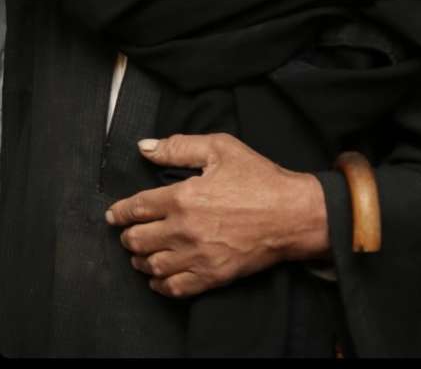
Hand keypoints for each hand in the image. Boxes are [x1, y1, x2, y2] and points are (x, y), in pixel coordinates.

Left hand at [105, 132, 329, 297]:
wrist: (293, 214)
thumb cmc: (259, 178)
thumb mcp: (220, 148)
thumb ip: (178, 147)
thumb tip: (144, 147)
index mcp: (183, 197)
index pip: (137, 208)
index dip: (120, 212)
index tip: (113, 215)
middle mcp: (184, 230)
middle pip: (138, 240)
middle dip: (128, 236)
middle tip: (128, 233)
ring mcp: (197, 256)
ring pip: (152, 265)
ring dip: (140, 260)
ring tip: (139, 255)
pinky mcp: (212, 276)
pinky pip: (174, 288)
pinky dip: (159, 284)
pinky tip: (158, 277)